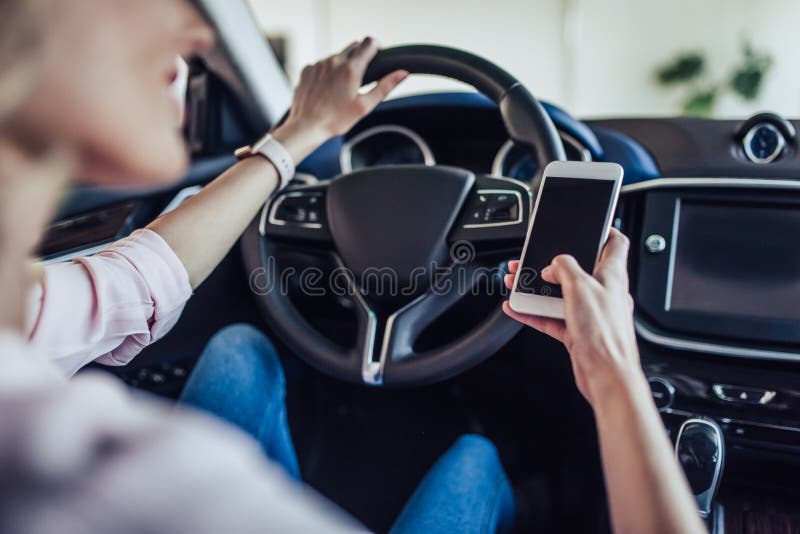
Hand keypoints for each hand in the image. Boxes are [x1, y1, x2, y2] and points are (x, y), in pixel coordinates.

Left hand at [272, 37, 407, 161]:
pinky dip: (327, 71)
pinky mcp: (307, 69)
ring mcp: (318, 64)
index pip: (368, 42)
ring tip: (342, 87)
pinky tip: (327, 89)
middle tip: (362, 76)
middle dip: (360, 55)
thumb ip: (385, 87)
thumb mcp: (365, 106)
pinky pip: (322, 64)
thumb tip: (403, 73)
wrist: (306, 127)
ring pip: (337, 55)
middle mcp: (333, 61)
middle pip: (353, 46)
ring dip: (343, 64)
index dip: (376, 46)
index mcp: (350, 68)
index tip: (378, 55)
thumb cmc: (335, 120)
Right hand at [502, 229, 643, 407]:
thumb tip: (555, 263)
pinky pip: (550, 316)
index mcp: (612, 276)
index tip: (590, 224)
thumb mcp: (580, 287)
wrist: (606, 375)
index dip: (604, 230)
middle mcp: (603, 293)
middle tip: (532, 258)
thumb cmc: (605, 334)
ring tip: (517, 281)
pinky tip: (517, 307)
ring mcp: (589, 313)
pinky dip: (533, 311)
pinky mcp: (577, 332)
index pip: (615, 244)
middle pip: (577, 269)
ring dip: (536, 287)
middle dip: (552, 263)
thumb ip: (565, 268)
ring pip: (559, 293)